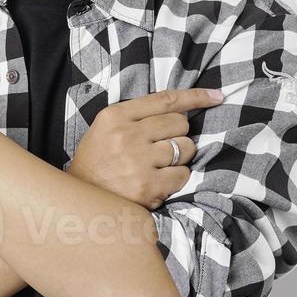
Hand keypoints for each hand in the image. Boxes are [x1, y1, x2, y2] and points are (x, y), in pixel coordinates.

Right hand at [68, 88, 224, 209]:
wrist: (80, 201)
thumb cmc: (97, 162)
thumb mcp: (106, 128)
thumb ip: (137, 116)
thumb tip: (180, 110)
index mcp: (115, 116)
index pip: (165, 100)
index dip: (195, 97)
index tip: (216, 96)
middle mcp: (127, 134)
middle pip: (180, 124)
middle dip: (177, 135)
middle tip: (160, 148)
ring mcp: (138, 161)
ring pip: (186, 148)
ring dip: (179, 157)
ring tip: (158, 166)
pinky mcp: (148, 186)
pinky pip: (183, 175)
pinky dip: (176, 179)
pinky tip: (159, 182)